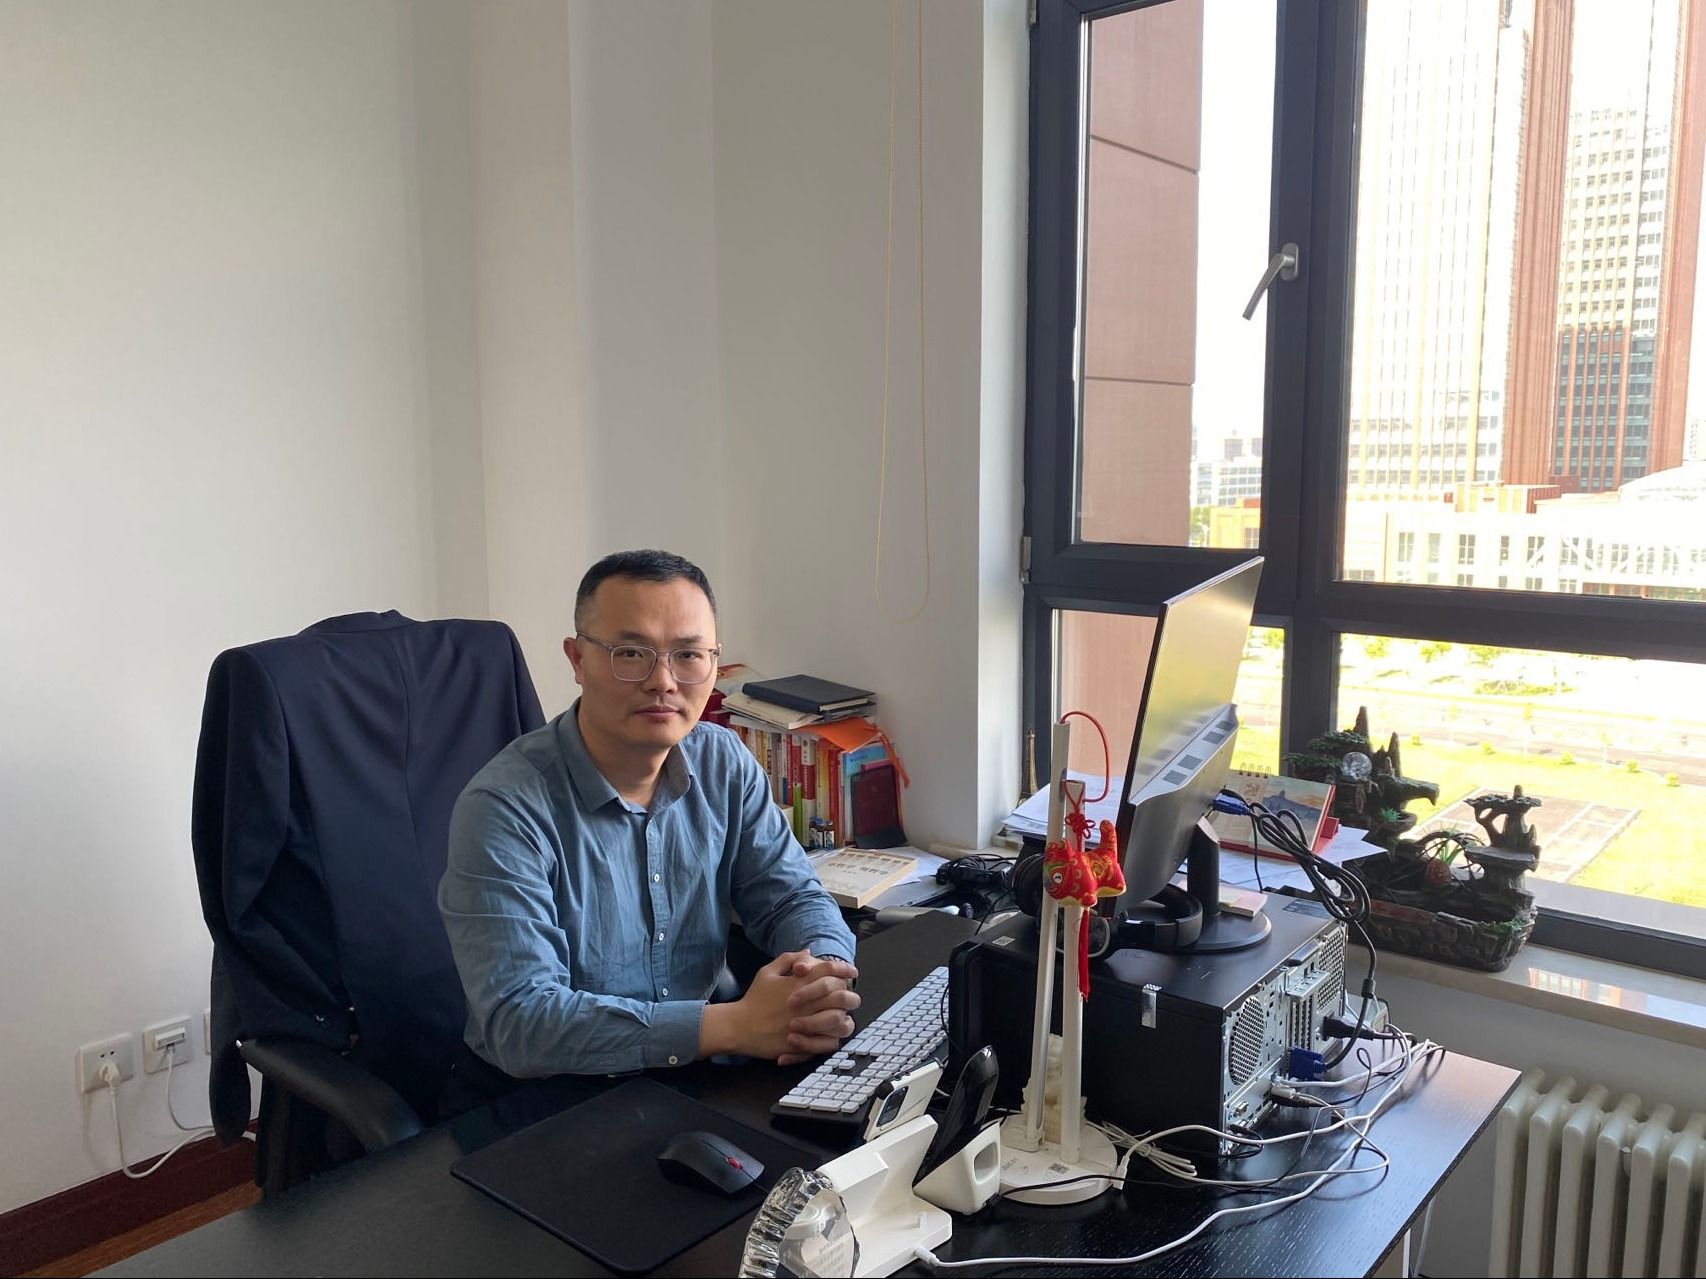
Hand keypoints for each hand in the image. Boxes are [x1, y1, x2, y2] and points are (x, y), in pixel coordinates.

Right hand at [696, 950, 860, 1064]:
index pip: (829, 970)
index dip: (843, 968)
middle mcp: (805, 1003)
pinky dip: (834, 1037)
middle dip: (849, 993)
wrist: (739, 1027)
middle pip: (841, 995)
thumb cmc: (753, 1000)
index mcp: (798, 984)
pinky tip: (831, 1032)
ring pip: (840, 1020)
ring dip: (844, 1016)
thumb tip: (808, 953)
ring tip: (842, 1015)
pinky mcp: (803, 1042)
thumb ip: (789, 959)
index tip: (851, 971)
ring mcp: (805, 1024)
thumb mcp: (767, 972)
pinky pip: (829, 1042)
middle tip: (849, 995)